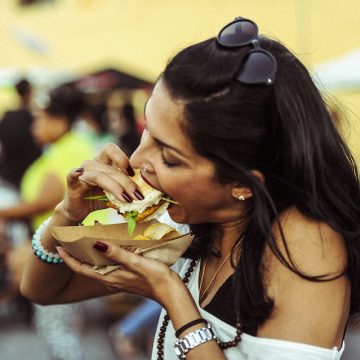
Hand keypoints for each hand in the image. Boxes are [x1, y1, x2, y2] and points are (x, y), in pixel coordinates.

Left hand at [56, 242, 183, 305]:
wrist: (170, 291)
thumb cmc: (155, 277)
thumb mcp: (136, 263)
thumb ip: (116, 254)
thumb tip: (96, 244)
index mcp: (110, 277)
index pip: (82, 268)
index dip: (68, 259)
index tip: (58, 247)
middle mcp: (111, 279)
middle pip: (88, 267)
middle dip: (77, 255)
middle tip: (71, 240)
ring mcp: (119, 278)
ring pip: (99, 266)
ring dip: (91, 254)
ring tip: (87, 240)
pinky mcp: (127, 276)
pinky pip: (110, 265)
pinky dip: (104, 255)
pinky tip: (110, 247)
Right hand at [57, 143, 140, 223]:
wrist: (78, 210)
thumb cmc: (97, 199)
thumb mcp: (115, 194)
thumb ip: (126, 191)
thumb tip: (143, 195)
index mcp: (102, 162)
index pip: (112, 150)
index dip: (123, 159)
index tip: (134, 174)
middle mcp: (92, 164)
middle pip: (112, 169)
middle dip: (127, 183)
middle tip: (138, 196)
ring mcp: (82, 173)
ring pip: (100, 175)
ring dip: (115, 187)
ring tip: (127, 199)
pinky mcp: (72, 184)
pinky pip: (72, 176)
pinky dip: (74, 173)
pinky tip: (78, 172)